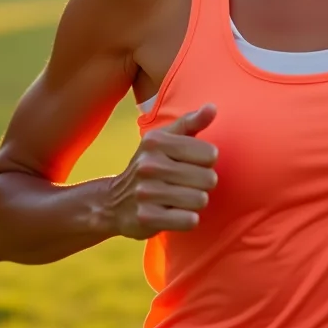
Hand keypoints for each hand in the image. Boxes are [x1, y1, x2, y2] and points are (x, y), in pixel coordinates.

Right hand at [105, 104, 218, 239]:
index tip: (192, 164)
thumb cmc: (151, 166)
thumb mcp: (165, 139)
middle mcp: (149, 165)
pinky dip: (188, 219)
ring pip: (200, 200)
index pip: (210, 154)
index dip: (206, 162)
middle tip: (187, 184)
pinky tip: (175, 213)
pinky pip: (189, 220)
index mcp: (156, 142)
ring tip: (181, 198)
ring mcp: (146, 193)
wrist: (114, 202)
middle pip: (208, 179)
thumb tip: (213, 107)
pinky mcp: (147, 218)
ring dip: (196, 202)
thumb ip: (191, 122)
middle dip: (203, 184)